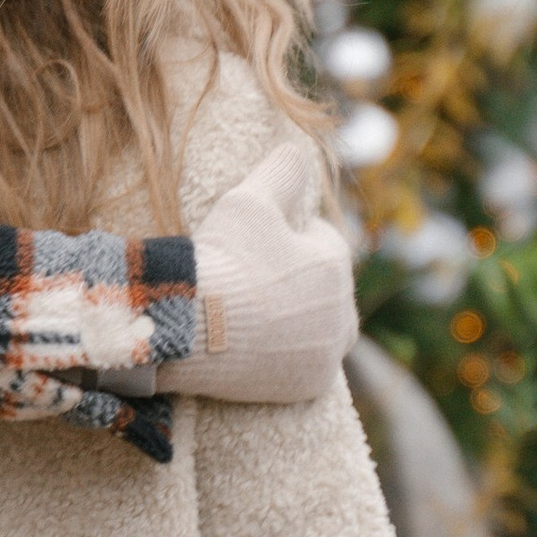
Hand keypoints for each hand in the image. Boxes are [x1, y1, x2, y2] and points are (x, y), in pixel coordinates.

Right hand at [172, 139, 355, 403]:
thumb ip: (280, 171)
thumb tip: (297, 149)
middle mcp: (343, 311)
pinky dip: (291, 356)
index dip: (289, 237)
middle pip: (324, 290)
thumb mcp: (248, 199)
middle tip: (256, 280)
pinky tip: (264, 347)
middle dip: (299, 281)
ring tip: (263, 314)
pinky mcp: (310, 386)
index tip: (260, 243)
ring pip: (322, 329)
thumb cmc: (223, 259)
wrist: (192, 328)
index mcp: (335, 263)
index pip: (321, 241)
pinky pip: (307, 365)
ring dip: (301, 320)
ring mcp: (328, 353)